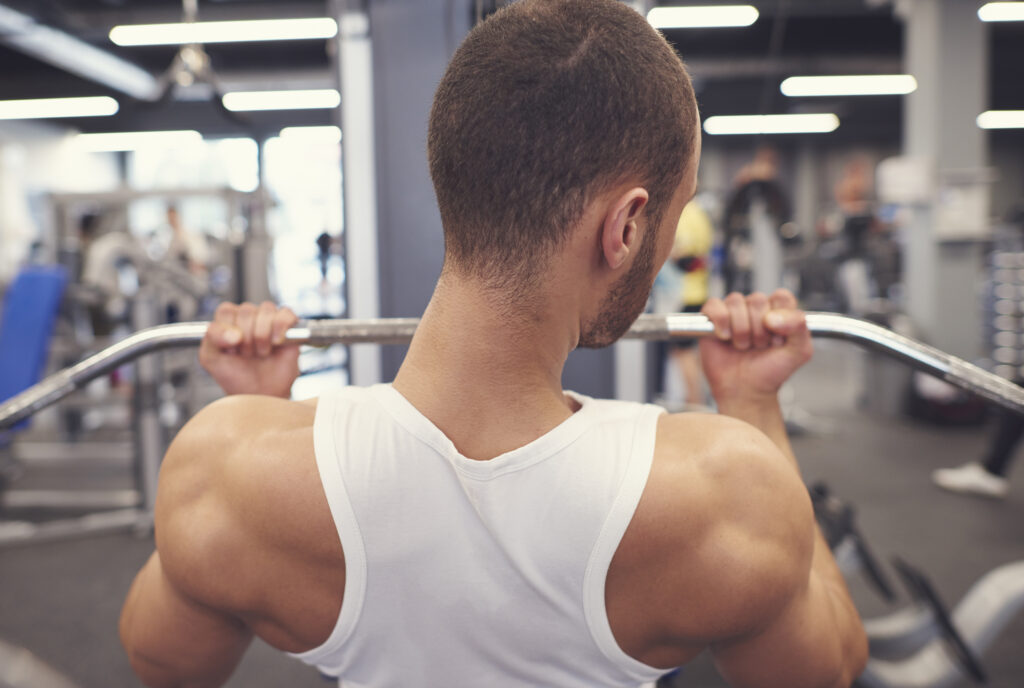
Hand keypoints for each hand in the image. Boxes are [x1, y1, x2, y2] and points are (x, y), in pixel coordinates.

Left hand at [199, 302, 299, 397]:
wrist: (261, 394)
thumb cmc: (236, 376)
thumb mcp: (211, 359)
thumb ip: (212, 338)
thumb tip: (234, 333)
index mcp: (227, 322)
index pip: (226, 310)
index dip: (229, 329)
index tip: (231, 348)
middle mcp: (248, 318)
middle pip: (247, 310)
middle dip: (246, 337)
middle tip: (247, 354)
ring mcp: (269, 321)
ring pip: (266, 309)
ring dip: (262, 335)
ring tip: (261, 352)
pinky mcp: (289, 327)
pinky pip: (286, 313)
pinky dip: (281, 327)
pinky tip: (277, 342)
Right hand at [699, 289, 812, 404]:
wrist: (746, 391)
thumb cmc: (771, 372)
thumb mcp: (800, 352)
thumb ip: (800, 327)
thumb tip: (772, 317)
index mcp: (779, 313)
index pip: (781, 297)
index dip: (779, 318)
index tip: (777, 339)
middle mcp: (756, 310)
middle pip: (757, 300)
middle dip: (759, 329)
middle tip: (759, 346)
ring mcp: (734, 313)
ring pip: (736, 301)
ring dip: (741, 329)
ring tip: (743, 346)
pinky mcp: (712, 319)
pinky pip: (714, 305)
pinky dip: (720, 321)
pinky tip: (725, 337)